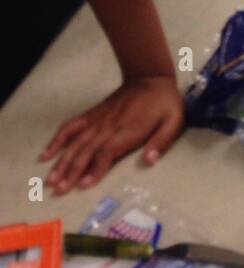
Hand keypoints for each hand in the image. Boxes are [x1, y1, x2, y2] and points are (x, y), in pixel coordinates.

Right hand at [40, 76, 183, 193]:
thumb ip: (161, 142)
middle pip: (85, 152)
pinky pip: (70, 127)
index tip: (83, 185)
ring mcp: (97, 121)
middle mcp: (107, 127)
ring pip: (74, 143)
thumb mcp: (173, 121)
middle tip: (59, 190)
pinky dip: (57, 140)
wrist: (150, 78)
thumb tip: (149, 161)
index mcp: (127, 131)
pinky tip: (46, 154)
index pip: (106, 153)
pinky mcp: (92, 116)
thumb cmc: (164, 103)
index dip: (95, 169)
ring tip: (50, 180)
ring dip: (61, 161)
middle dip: (71, 172)